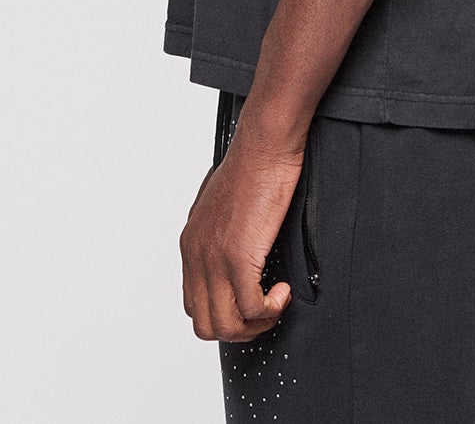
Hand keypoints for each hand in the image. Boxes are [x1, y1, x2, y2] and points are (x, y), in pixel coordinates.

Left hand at [179, 130, 303, 341]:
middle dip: (238, 328)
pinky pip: (251, 307)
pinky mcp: (239, 256)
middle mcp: (196, 254)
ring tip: (275, 303)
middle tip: (264, 312)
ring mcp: (215, 257)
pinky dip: (270, 308)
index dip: (223, 313)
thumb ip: (218, 231)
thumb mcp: (221, 204)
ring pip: (225, 325)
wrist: (264, 145)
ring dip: (255, 325)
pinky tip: (283, 290)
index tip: (248, 303)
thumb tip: (233, 248)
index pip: (194, 303)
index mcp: (190, 243)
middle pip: (205, 324)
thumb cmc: (252, 166)